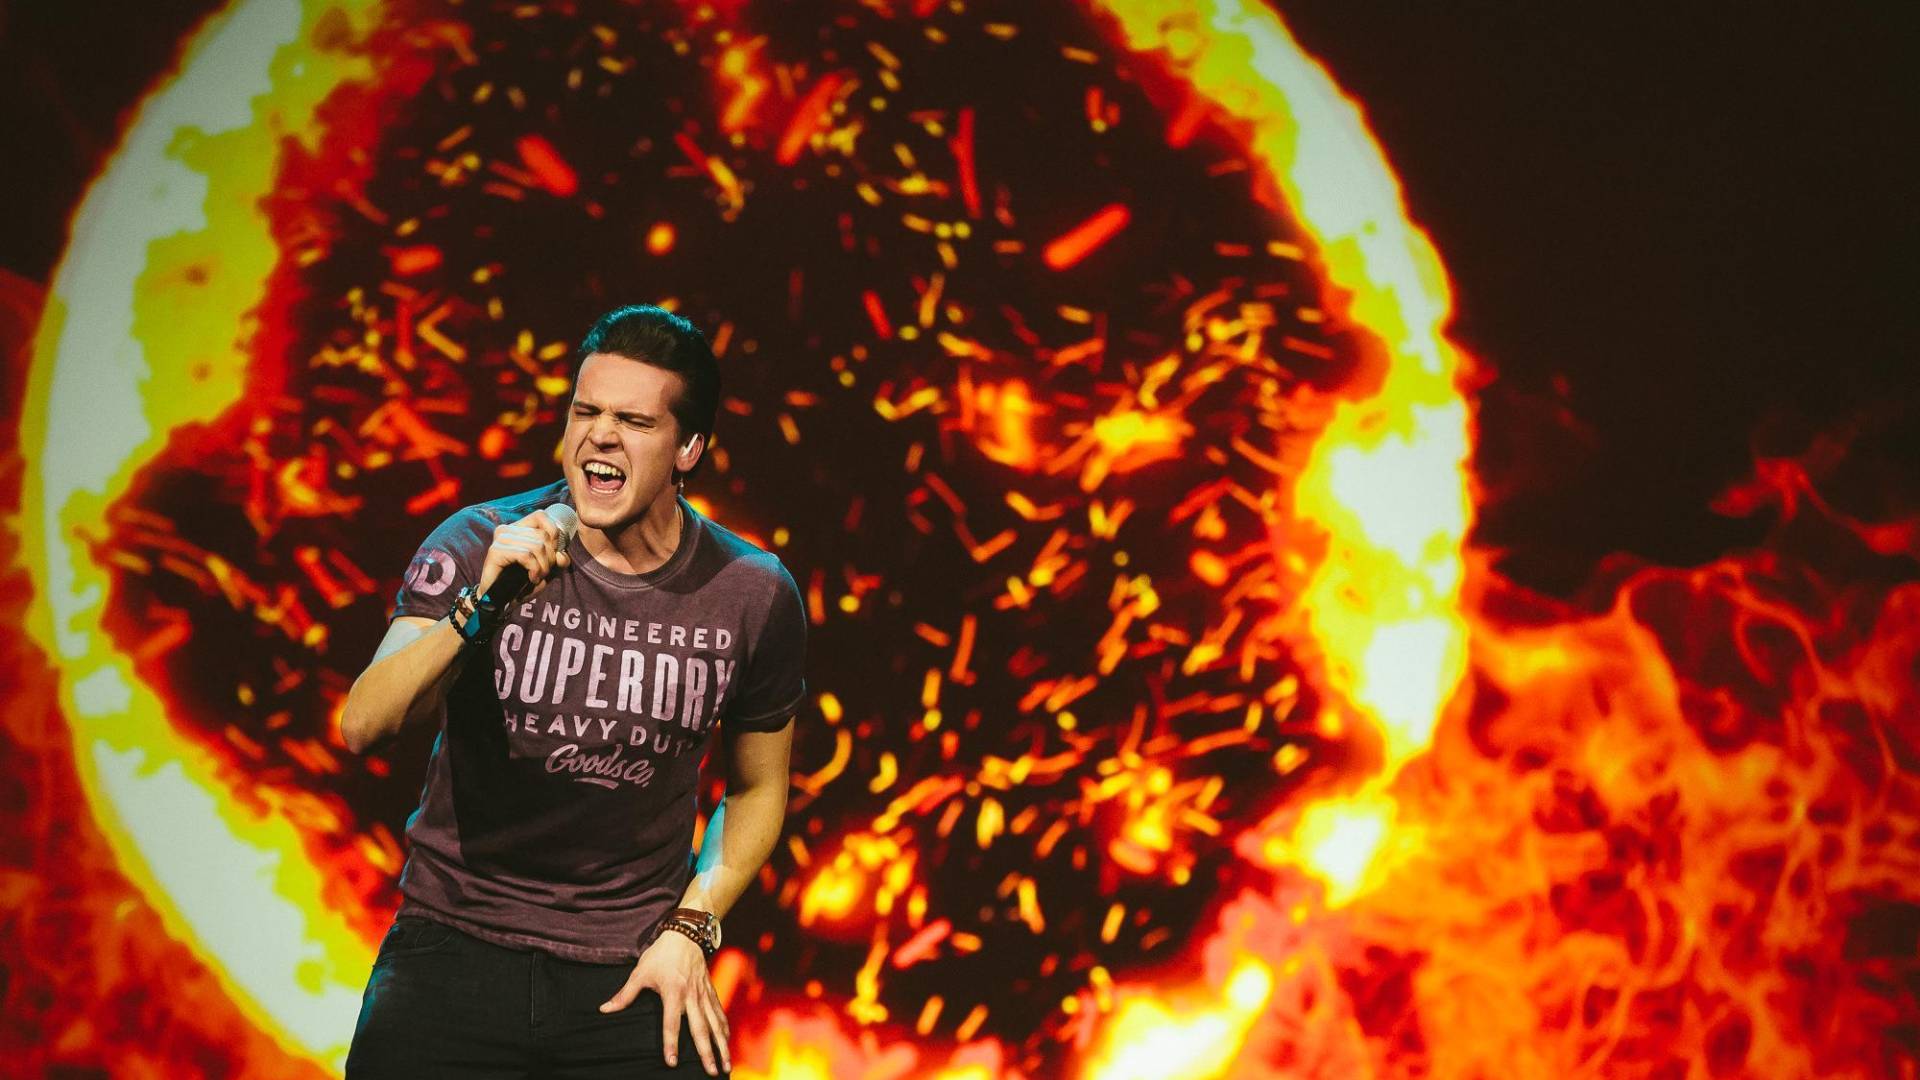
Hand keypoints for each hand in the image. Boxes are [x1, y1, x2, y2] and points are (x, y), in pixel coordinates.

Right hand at [477, 509, 570, 598]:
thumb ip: (558, 560)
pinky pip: (526, 555)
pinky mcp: (495, 551)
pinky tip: (531, 579)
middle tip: (543, 572)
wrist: (501, 602)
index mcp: (518, 528)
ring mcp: (500, 539)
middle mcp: (507, 530)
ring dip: (543, 566)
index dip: (553, 534)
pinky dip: (534, 569)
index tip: (553, 554)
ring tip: (537, 577)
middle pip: (543, 535)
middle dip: (550, 557)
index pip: (541, 516)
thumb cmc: (522, 584)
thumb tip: (563, 555)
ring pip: (537, 546)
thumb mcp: (546, 571)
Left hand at [599, 929, 729, 1074]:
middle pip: (700, 1029)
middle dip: (706, 1052)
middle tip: (712, 1072)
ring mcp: (703, 994)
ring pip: (715, 1024)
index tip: (671, 1062)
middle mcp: (691, 996)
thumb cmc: (661, 954)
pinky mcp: (710, 991)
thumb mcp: (641, 972)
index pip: (671, 1023)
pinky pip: (719, 1012)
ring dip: (721, 1045)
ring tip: (725, 1065)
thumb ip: (625, 994)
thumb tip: (604, 1009)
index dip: (670, 1043)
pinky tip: (727, 1042)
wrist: (686, 934)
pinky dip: (724, 1028)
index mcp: (673, 993)